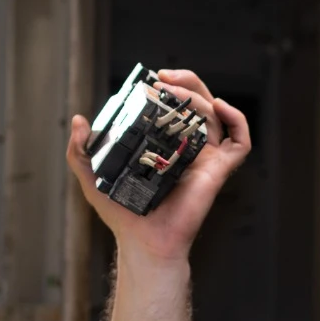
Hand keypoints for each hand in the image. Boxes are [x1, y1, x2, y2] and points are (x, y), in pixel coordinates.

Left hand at [66, 69, 251, 263]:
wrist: (143, 242)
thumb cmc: (122, 215)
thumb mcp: (92, 177)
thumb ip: (80, 151)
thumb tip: (79, 121)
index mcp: (164, 145)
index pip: (173, 107)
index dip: (168, 88)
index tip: (150, 80)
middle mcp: (188, 147)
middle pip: (198, 102)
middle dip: (186, 82)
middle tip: (162, 78)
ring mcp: (205, 157)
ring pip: (214, 113)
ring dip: (198, 94)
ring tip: (173, 91)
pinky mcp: (219, 169)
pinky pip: (240, 141)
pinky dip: (237, 118)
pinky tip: (219, 105)